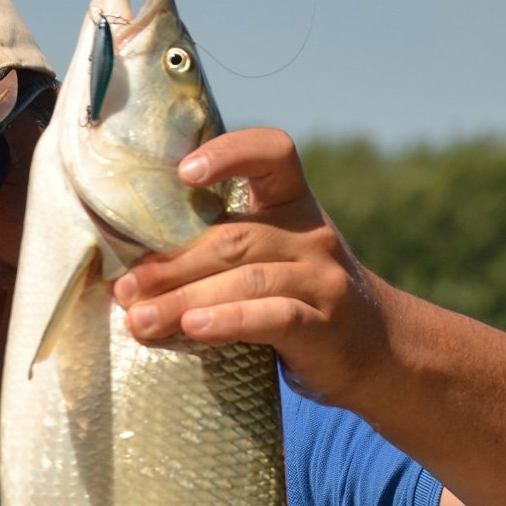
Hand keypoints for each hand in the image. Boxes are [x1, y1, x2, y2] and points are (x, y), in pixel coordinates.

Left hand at [112, 127, 389, 406]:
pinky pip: (272, 317)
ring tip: (139, 320)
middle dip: (170, 264)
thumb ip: (222, 253)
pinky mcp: (324, 327)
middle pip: (231, 238)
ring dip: (184, 299)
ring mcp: (322, 281)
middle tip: (124, 288)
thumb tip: (132, 273)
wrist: (381, 353)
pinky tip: (193, 329)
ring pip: (244, 280)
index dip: (229, 153)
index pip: (272, 154)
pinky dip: (228, 321)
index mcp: (294, 206)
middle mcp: (311, 235)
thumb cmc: (302, 303)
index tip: (183, 172)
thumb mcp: (274, 261)